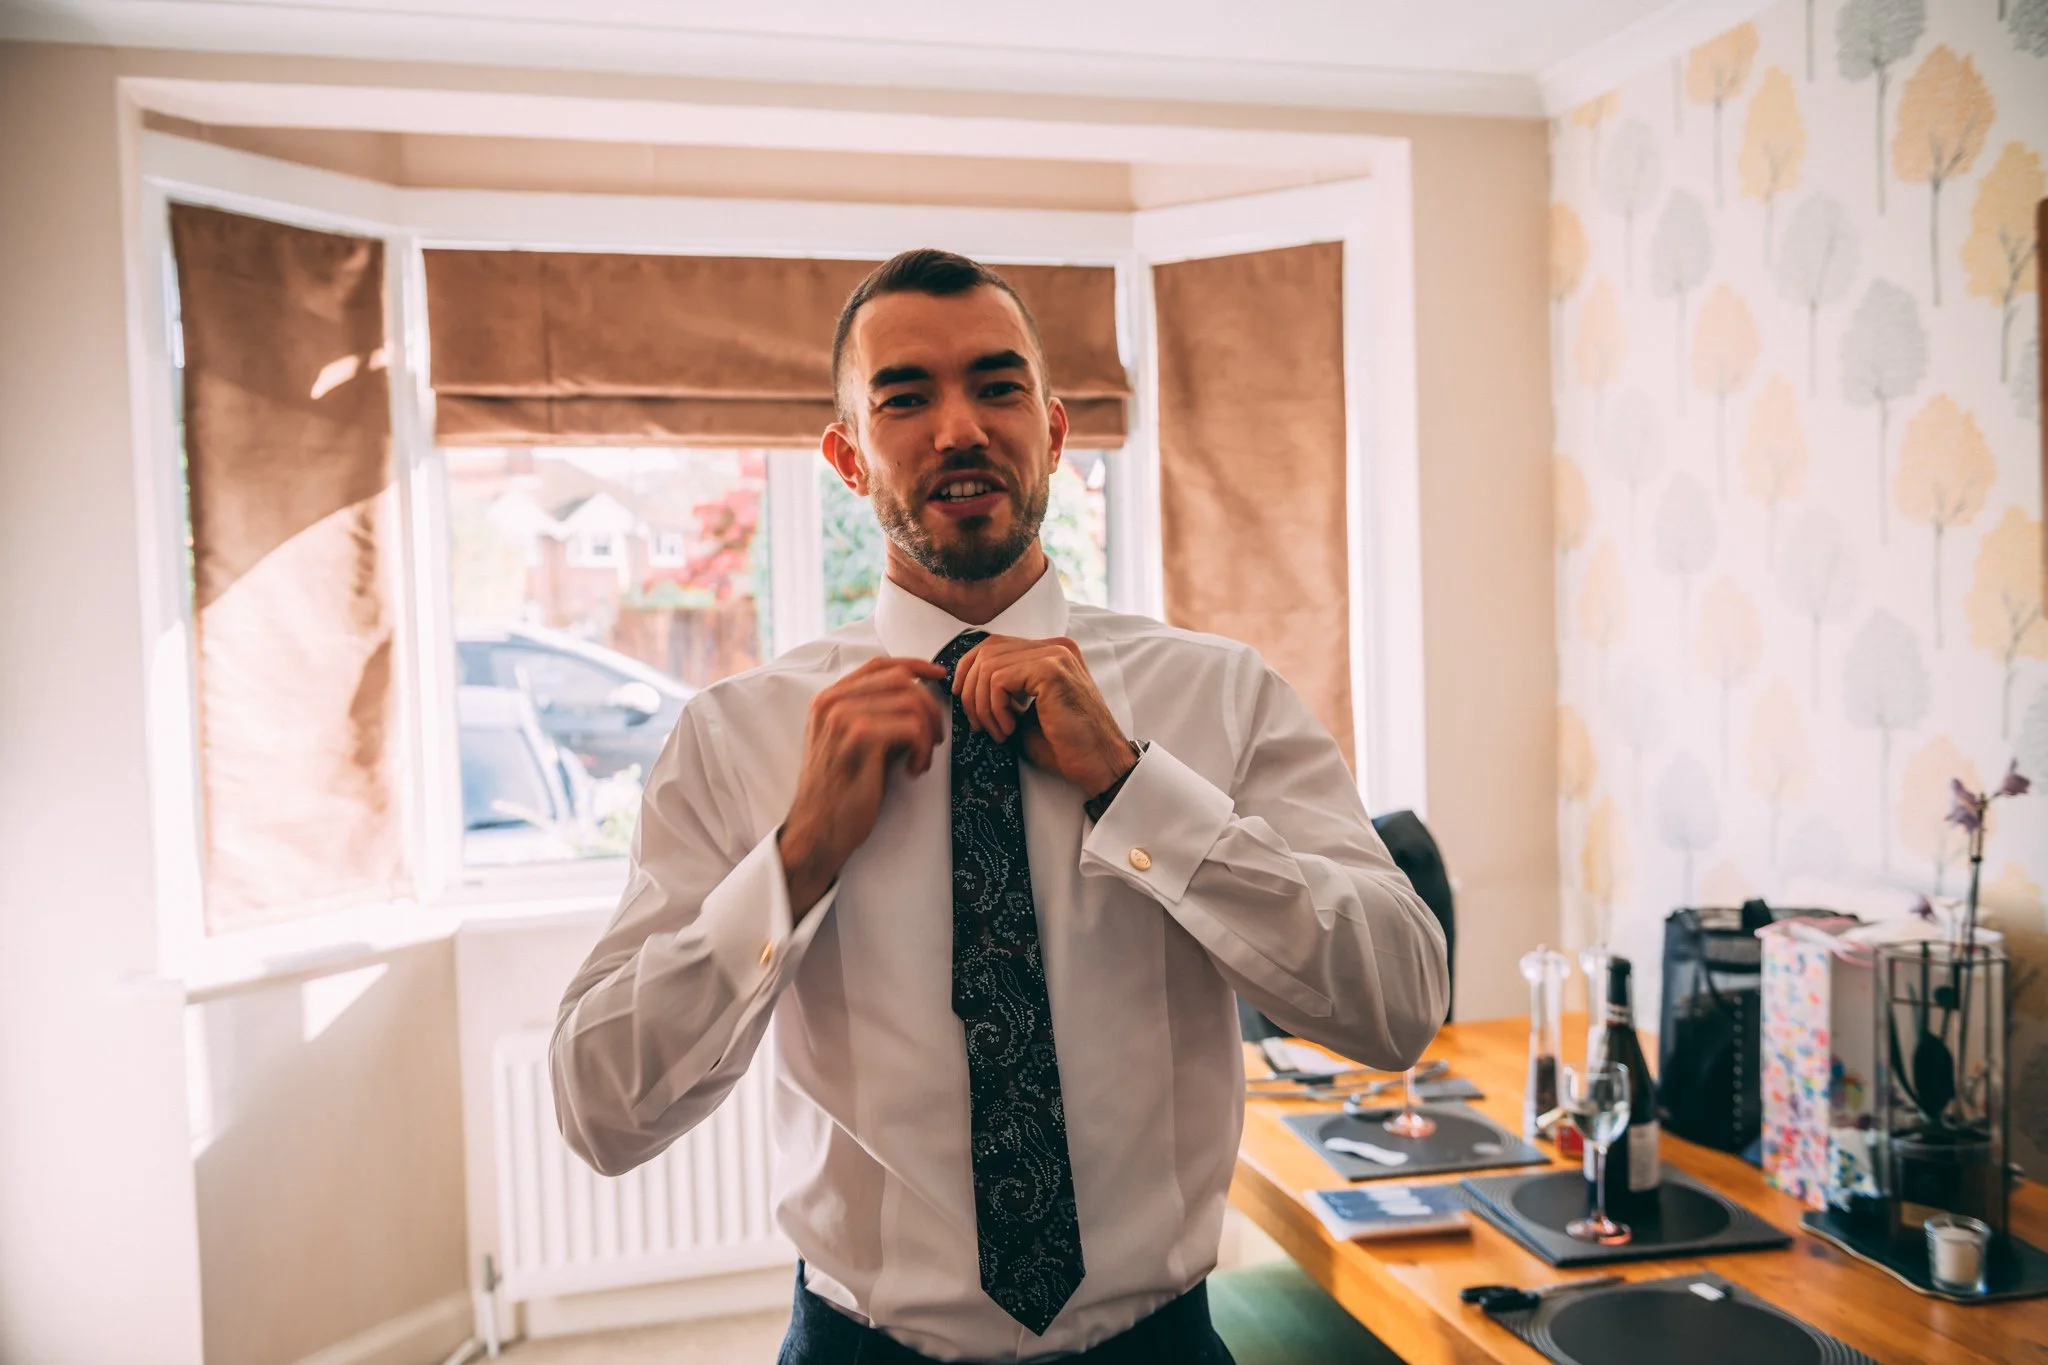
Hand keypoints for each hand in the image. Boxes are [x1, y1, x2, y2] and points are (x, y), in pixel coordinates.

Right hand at [779, 657, 947, 913]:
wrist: (818, 829)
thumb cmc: (841, 789)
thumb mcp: (850, 741)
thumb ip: (875, 713)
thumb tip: (920, 695)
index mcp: (829, 698)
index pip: (880, 665)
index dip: (915, 665)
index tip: (939, 676)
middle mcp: (832, 702)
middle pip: (902, 681)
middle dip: (929, 707)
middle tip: (934, 739)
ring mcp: (843, 718)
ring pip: (912, 702)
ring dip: (928, 732)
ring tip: (920, 759)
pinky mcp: (859, 740)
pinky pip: (913, 728)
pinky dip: (922, 750)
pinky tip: (913, 770)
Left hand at [953, 635, 1135, 795]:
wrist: (1099, 764)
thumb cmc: (1065, 745)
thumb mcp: (1025, 712)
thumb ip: (1003, 692)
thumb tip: (964, 686)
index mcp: (1050, 652)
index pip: (994, 644)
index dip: (969, 669)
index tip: (963, 698)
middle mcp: (1055, 647)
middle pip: (987, 650)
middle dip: (971, 690)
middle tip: (980, 724)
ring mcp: (1055, 655)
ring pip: (989, 666)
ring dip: (984, 705)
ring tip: (1000, 731)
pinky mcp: (1051, 669)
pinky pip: (999, 680)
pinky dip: (995, 708)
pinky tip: (1010, 728)